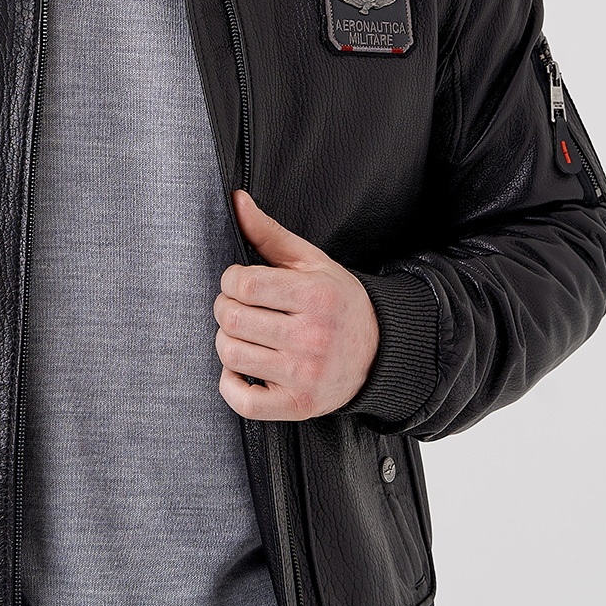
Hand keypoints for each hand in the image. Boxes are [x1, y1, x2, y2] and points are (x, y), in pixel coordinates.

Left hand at [214, 191, 379, 420]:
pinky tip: (243, 369)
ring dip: (227, 342)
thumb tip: (235, 200)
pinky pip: (242, 400)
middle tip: (241, 308)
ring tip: (246, 335)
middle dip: (226, 308)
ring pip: (230, 354)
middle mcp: (312, 337)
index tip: (240, 283)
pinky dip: (230, 384)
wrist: (379, 352)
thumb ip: (268, 233)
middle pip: (231, 318)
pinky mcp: (297, 405)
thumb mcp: (310, 262)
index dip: (230, 281)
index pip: (243, 285)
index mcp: (316, 296)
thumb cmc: (336, 302)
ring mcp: (305, 374)